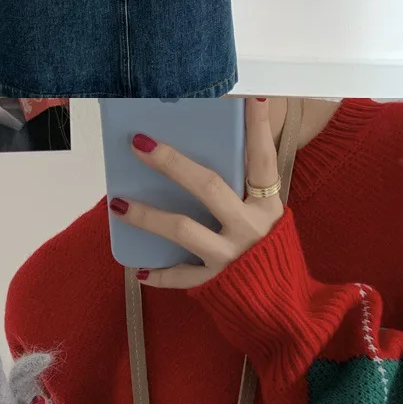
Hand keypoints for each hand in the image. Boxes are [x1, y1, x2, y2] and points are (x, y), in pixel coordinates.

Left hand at [111, 101, 290, 293]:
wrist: (286, 307)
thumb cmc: (269, 252)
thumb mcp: (265, 217)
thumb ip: (241, 192)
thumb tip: (192, 161)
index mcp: (268, 205)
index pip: (262, 160)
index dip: (258, 128)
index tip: (251, 96)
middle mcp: (252, 227)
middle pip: (208, 186)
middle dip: (171, 163)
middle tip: (140, 143)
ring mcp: (233, 257)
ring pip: (183, 230)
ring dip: (147, 216)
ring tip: (117, 203)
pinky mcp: (218, 284)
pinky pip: (182, 276)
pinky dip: (160, 274)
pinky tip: (138, 269)